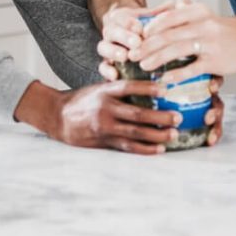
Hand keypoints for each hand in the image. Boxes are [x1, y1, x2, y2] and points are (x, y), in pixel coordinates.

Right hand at [15, 79, 182, 155]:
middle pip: (137, 113)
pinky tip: (159, 149)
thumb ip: (118, 88)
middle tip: (178, 117)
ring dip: (157, 134)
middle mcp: (105, 108)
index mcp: (104, 91)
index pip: (129, 87)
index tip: (166, 88)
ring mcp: (104, 127)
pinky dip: (145, 149)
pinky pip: (127, 147)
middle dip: (160, 116)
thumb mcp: (98, 88)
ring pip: (135, 132)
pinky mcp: (103, 142)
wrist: (57, 117)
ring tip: (173, 134)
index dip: (148, 87)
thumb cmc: (83, 100)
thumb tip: (148, 85)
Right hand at [97, 0, 182, 81]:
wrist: (134, 39)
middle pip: (112, 32)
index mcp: (120, 17)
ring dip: (113, 52)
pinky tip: (115, 76)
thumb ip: (166, 11)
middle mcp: (111, 32)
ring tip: (125, 57)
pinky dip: (106, 72)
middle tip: (137, 43)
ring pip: (103, 48)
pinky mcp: (107, 64)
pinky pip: (102, 67)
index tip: (140, 28)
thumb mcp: (154, 16)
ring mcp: (108, 47)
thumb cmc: (147, 27)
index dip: (130, 23)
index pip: (122, 18)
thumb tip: (182, 3)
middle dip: (124, 37)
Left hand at [133, 1, 235, 82]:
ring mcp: (209, 44)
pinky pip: (192, 68)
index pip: (167, 18)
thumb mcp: (204, 14)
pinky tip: (164, 78)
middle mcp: (202, 25)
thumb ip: (182, 13)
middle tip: (133, 54)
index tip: (137, 37)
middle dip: (147, 46)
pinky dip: (177, 74)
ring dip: (156, 58)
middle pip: (168, 35)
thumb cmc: (223, 28)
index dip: (150, 29)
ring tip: (143, 65)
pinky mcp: (215, 61)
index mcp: (197, 12)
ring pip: (176, 50)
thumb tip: (157, 16)